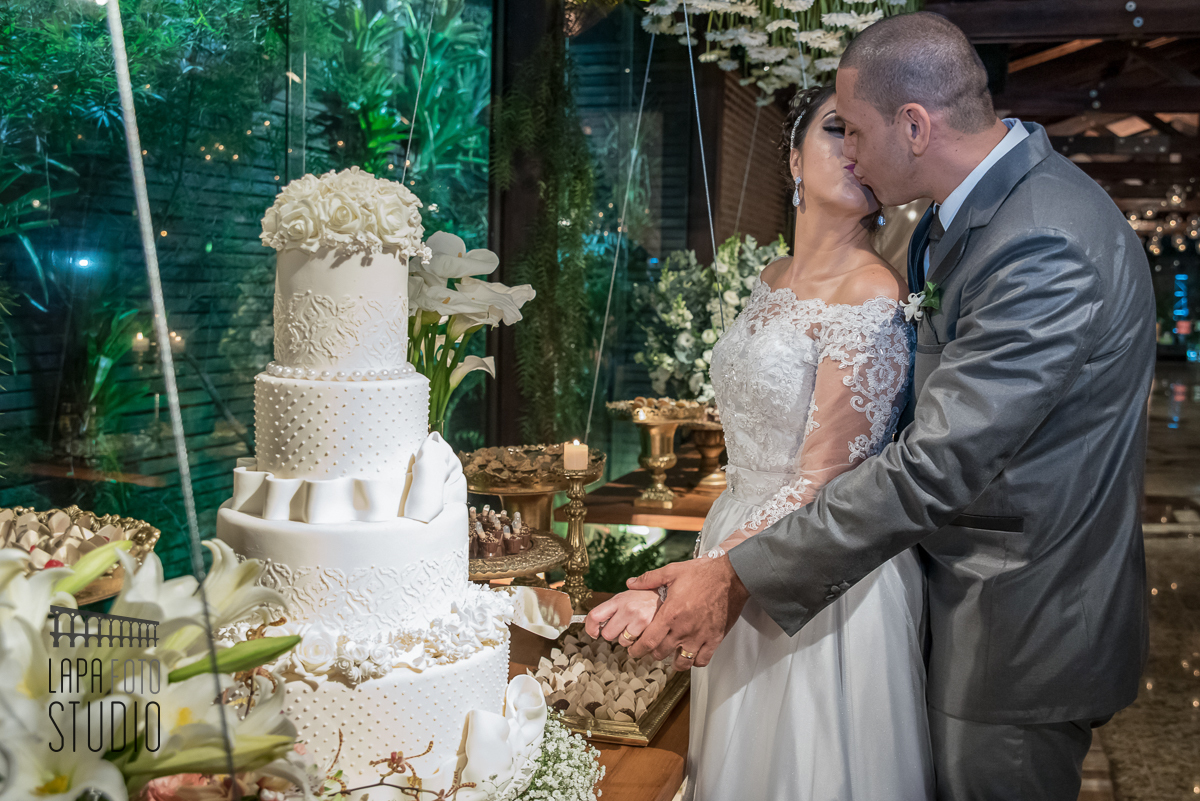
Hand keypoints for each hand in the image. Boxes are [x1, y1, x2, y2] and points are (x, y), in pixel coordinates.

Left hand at [583, 590, 659, 645]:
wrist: (668, 594)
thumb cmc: (645, 596)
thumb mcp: (626, 596)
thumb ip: (612, 608)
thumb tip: (595, 622)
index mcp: (618, 600)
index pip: (595, 616)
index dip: (590, 628)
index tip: (593, 633)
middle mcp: (627, 609)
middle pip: (608, 634)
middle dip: (614, 634)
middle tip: (622, 627)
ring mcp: (639, 619)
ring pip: (623, 642)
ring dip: (628, 640)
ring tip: (637, 628)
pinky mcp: (651, 628)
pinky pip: (638, 646)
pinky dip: (640, 644)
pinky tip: (644, 633)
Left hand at [625, 554, 749, 670]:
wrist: (730, 575)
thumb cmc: (701, 573)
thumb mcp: (671, 571)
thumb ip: (649, 579)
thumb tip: (630, 583)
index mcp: (670, 613)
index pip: (648, 641)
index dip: (638, 650)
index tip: (634, 651)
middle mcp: (683, 628)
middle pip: (661, 653)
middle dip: (653, 653)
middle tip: (652, 650)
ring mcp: (700, 635)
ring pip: (682, 662)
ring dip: (674, 661)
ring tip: (672, 656)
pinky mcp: (715, 638)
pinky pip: (702, 660)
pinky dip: (695, 661)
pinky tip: (692, 654)